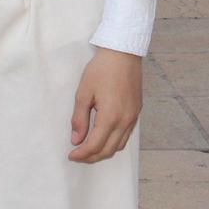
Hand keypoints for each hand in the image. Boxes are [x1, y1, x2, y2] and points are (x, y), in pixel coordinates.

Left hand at [68, 47, 141, 162]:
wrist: (123, 52)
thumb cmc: (102, 69)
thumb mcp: (84, 92)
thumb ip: (79, 118)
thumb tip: (77, 139)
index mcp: (111, 116)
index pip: (95, 145)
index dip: (82, 154)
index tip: (71, 155)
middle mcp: (125, 120)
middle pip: (108, 150)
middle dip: (92, 157)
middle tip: (78, 156)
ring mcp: (133, 116)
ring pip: (119, 145)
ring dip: (104, 151)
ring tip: (89, 148)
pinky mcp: (136, 111)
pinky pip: (126, 135)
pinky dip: (114, 141)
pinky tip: (104, 136)